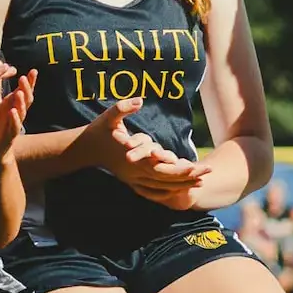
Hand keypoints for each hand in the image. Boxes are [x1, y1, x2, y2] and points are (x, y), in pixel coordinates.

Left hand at [0, 69, 34, 164]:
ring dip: (21, 102)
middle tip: (23, 78)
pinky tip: (12, 112)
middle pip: (27, 100)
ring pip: (22, 112)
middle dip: (26, 89)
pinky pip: (14, 126)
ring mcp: (14, 124)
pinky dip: (14, 119)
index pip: (24, 91)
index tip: (33, 70)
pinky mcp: (9, 135)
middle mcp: (17, 113)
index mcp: (13, 105)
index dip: (30, 82)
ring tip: (19, 92)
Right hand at [79, 98, 208, 206]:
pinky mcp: (131, 179)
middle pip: (166, 180)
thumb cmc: (99, 130)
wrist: (84, 149)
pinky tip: (180, 188)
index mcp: (134, 158)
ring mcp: (133, 177)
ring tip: (201, 181)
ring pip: (161, 186)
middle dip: (188, 177)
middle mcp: (135, 171)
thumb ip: (123, 108)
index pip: (162, 168)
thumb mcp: (109, 116)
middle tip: (208, 172)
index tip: (197, 165)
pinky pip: (151, 190)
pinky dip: (166, 191)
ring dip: (181, 184)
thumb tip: (140, 101)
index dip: (180, 169)